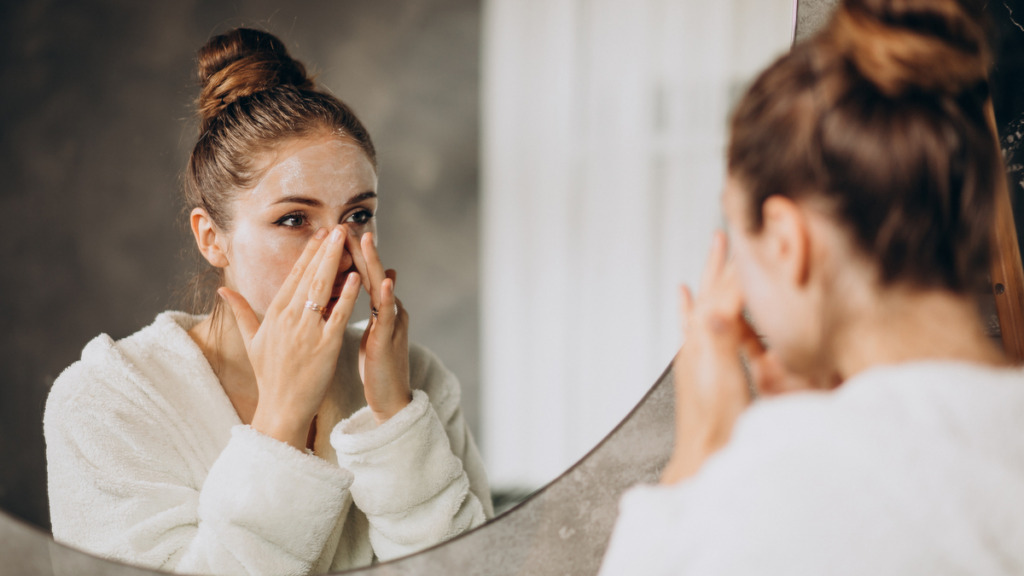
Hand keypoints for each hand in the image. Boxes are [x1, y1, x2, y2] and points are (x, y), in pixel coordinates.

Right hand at [219, 225, 361, 449]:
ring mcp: (307, 332)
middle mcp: (288, 319)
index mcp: (274, 315)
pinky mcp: (325, 346)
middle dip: (324, 249)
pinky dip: (347, 295)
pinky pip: (338, 315)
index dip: (308, 253)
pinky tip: (357, 277)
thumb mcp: (252, 341)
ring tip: (347, 241)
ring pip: (323, 289)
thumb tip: (223, 289)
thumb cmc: (270, 375)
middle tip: (338, 227)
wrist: (281, 408)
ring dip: (335, 262)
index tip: (320, 234)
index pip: (293, 276)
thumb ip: (241, 311)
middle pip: (309, 276)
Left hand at [348, 232, 411, 423]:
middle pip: (372, 274)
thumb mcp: (371, 330)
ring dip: (374, 263)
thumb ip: (370, 306)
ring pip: (382, 288)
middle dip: (361, 250)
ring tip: (367, 240)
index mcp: (377, 308)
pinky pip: (388, 316)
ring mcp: (392, 323)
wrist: (392, 397)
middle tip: (348, 225)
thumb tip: (373, 281)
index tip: (335, 234)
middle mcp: (388, 310)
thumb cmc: (378, 365)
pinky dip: (387, 298)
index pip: (361, 275)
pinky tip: (385, 282)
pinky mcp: (390, 340)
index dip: (349, 255)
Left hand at [660, 231, 757, 483]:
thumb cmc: (716, 424)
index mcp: (705, 340)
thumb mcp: (724, 378)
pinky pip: (695, 325)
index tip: (752, 235)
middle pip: (713, 290)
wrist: (701, 457)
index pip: (725, 291)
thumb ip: (720, 339)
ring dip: (713, 276)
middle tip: (728, 230)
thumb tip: (710, 303)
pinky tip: (685, 296)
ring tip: (714, 250)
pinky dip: (692, 306)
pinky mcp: (700, 367)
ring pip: (706, 302)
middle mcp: (698, 342)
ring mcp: (697, 353)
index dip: (740, 265)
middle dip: (723, 261)